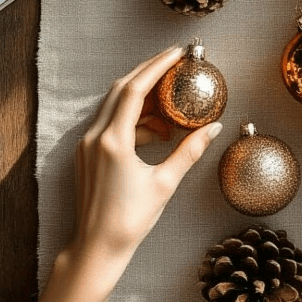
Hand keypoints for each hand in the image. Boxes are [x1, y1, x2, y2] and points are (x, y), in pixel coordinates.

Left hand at [68, 45, 222, 294]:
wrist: (96, 248)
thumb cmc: (130, 220)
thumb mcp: (165, 184)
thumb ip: (189, 151)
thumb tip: (214, 128)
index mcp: (113, 141)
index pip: (134, 89)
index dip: (156, 66)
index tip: (176, 53)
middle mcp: (95, 136)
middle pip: (121, 89)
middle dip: (148, 73)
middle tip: (174, 64)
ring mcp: (87, 145)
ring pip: (114, 105)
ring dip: (141, 99)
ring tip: (171, 108)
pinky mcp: (86, 154)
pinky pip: (110, 123)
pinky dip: (132, 119)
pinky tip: (155, 132)